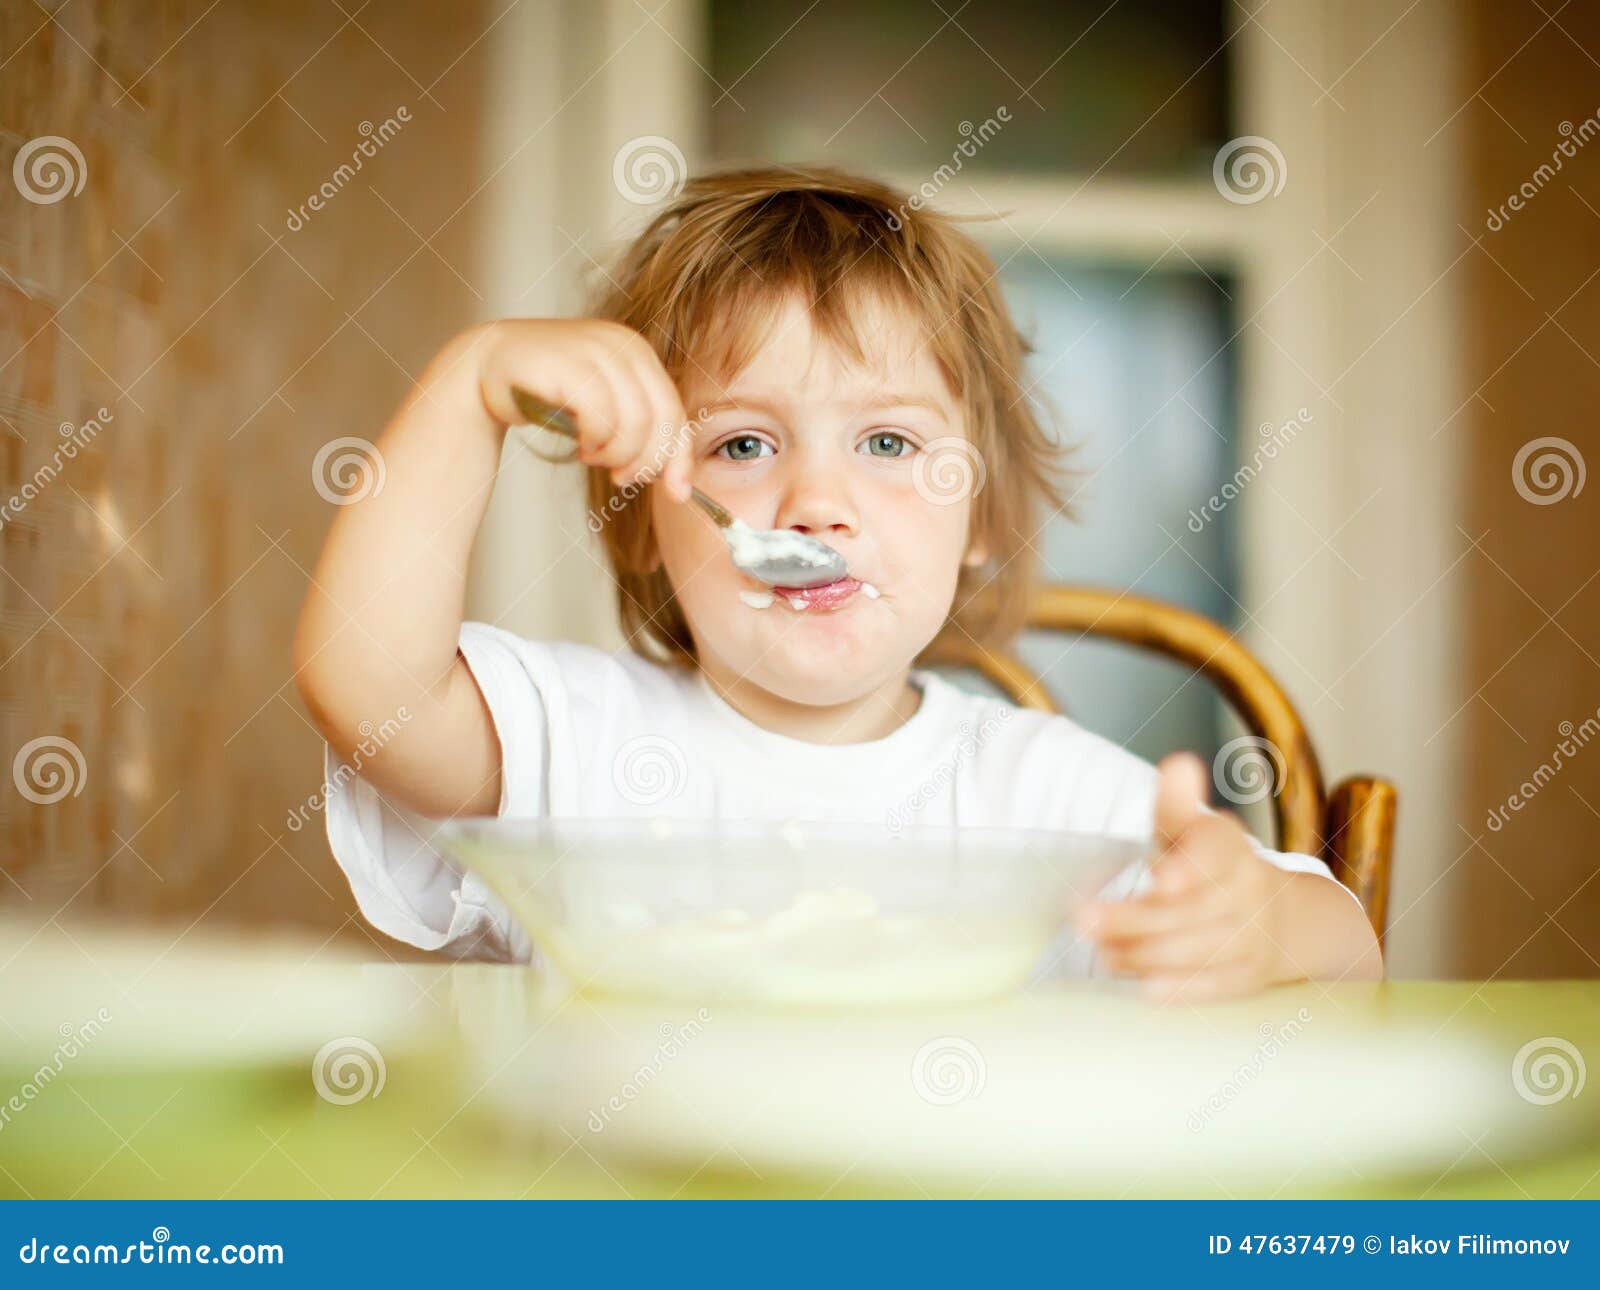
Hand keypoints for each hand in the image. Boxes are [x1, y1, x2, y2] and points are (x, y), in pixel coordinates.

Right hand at [475, 318, 693, 499]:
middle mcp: (622, 344)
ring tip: (593, 456)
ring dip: (616, 454)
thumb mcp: (605, 410)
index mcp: (638, 352)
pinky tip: (580, 444)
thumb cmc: (551, 393)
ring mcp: (596, 350)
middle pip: (662, 418)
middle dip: (647, 460)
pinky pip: (602, 417)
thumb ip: (641, 432)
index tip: (676, 493)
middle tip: (622, 478)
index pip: (675, 410)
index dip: (679, 457)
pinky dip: (595, 442)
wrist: (489, 367)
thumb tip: (678, 483)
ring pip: (634, 422)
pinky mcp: (570, 364)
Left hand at [1075, 752, 1294, 1000]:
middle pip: (1189, 909)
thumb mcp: (1194, 828)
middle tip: (1083, 919)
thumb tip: (1178, 764)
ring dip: (1143, 952)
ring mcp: (1253, 936)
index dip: (1188, 867)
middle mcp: (1248, 890)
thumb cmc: (1213, 865)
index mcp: (1229, 847)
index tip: (1158, 878)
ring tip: (1102, 950)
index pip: (1214, 854)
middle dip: (1133, 918)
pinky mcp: (1249, 976)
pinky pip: (1213, 985)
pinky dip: (1178, 987)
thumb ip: (1177, 802)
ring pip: (1196, 949)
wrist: (1283, 916)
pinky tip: (1143, 985)